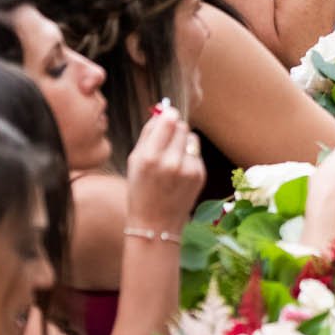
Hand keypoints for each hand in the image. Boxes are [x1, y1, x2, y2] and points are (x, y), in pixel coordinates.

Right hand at [123, 102, 205, 237]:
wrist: (156, 223)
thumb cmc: (140, 189)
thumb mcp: (135, 161)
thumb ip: (148, 134)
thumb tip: (161, 110)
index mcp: (149, 158)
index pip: (169, 120)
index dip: (169, 114)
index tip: (167, 115)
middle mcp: (170, 162)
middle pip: (182, 126)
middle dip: (175, 128)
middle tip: (166, 140)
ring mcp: (188, 169)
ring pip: (191, 138)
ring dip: (183, 142)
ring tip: (171, 158)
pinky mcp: (200, 175)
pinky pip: (196, 153)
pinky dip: (189, 157)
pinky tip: (179, 172)